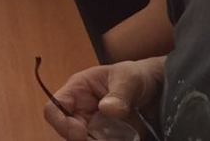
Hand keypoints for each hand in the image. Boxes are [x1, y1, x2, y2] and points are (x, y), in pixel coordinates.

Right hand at [43, 57, 164, 139]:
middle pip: (68, 132)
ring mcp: (92, 126)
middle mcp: (80, 110)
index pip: (53, 108)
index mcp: (77, 90)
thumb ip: (119, 94)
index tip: (81, 135)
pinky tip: (125, 139)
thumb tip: (106, 109)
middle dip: (83, 140)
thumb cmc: (135, 76)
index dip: (61, 123)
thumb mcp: (129, 80)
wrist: (155, 89)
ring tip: (120, 137)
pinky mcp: (105, 138)